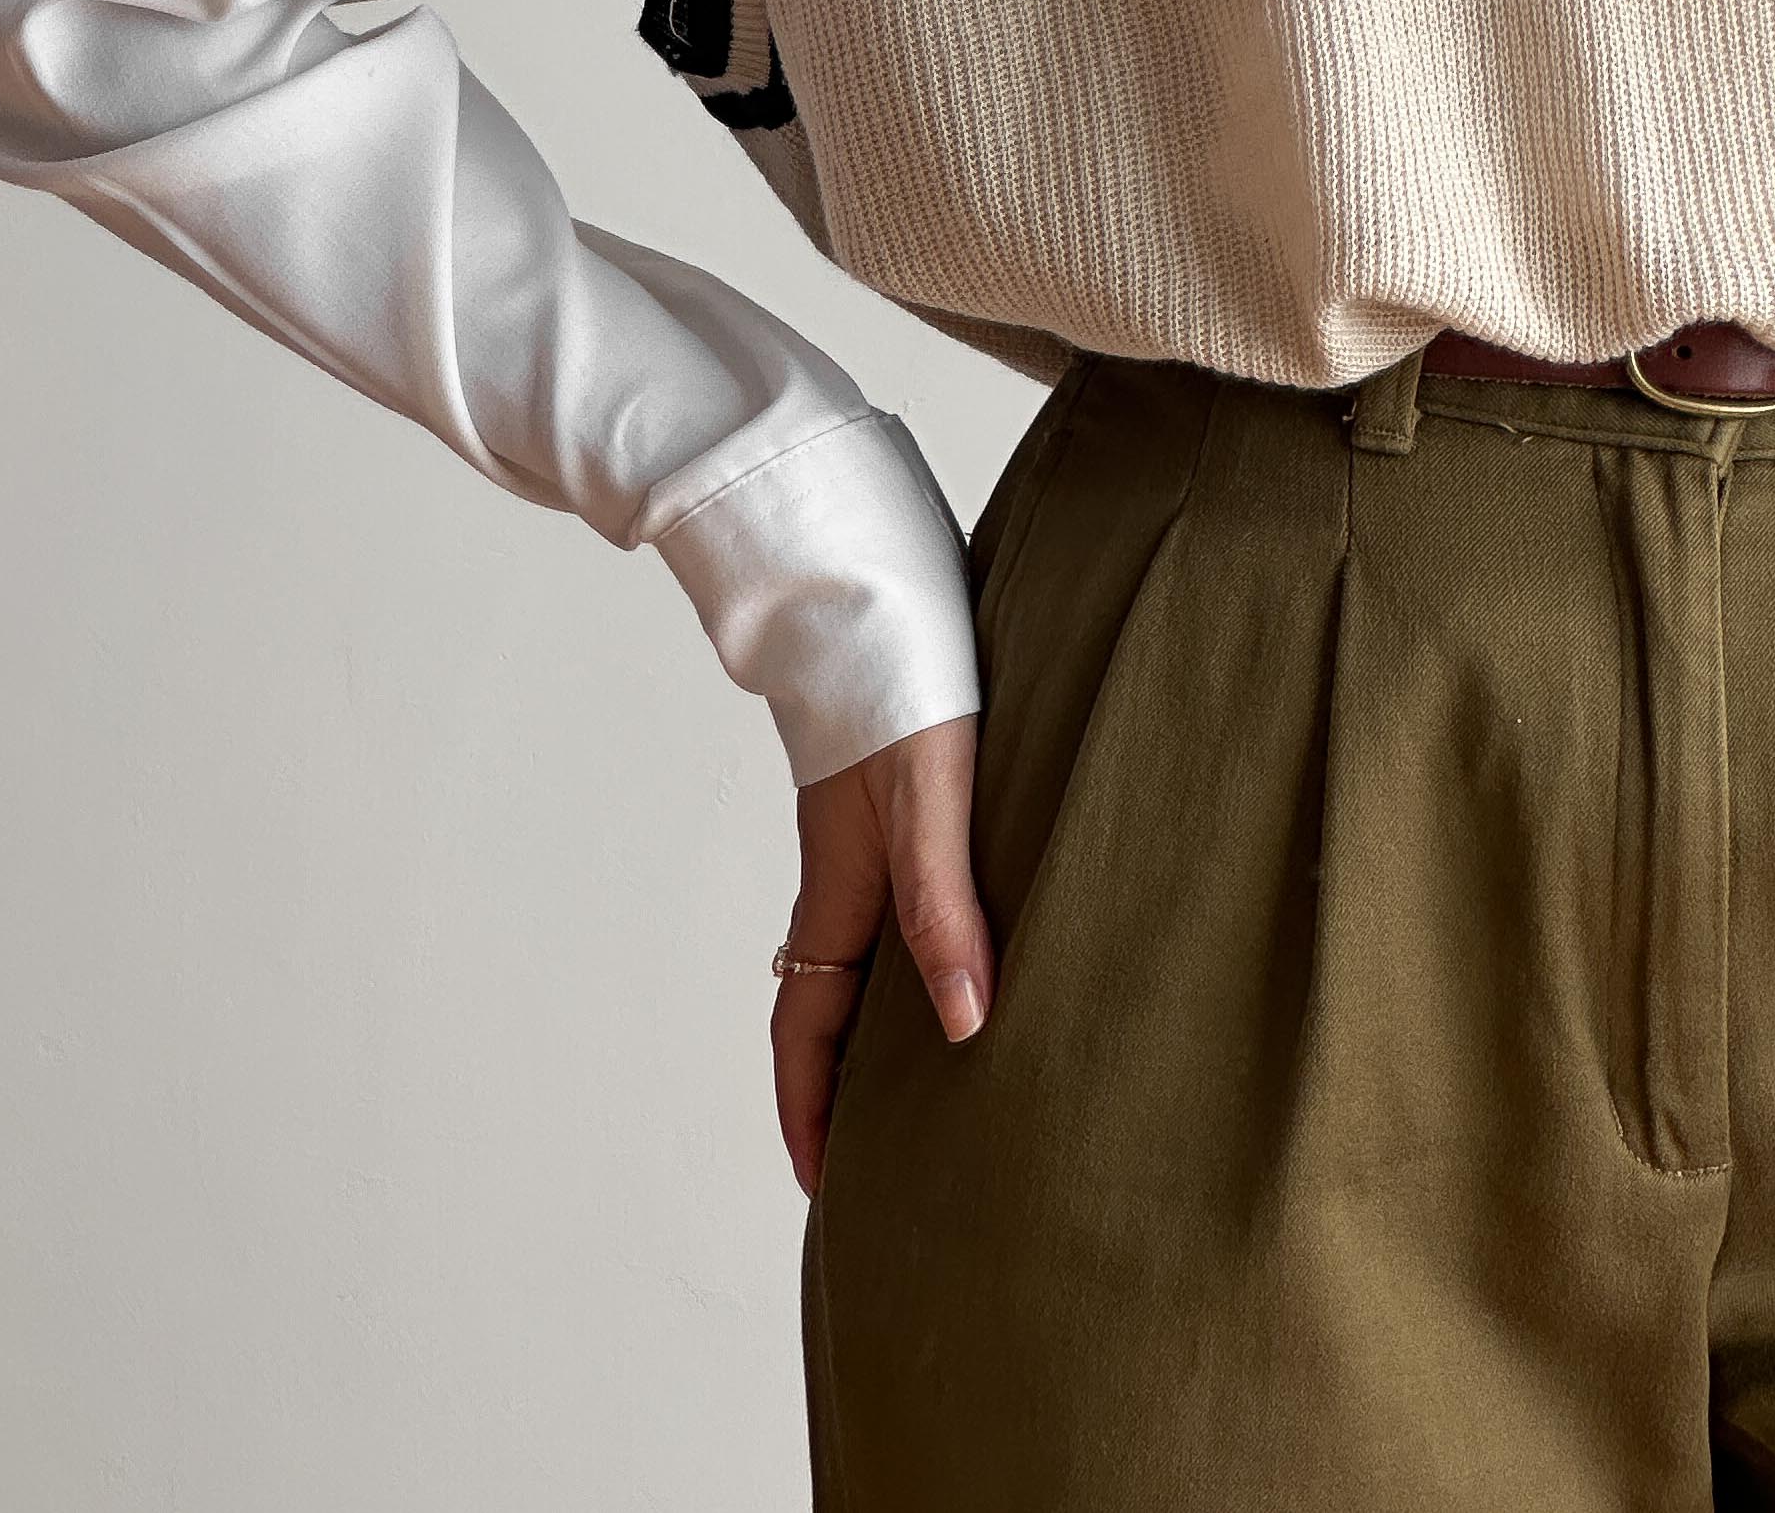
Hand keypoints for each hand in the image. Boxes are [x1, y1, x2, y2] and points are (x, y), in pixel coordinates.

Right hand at [772, 712, 988, 1198]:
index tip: (824, 1184)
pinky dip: (921, 948)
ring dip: (885, 1017)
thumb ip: (943, 908)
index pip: (806, 1028)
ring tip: (934, 1071)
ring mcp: (868, 839)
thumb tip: (964, 1027)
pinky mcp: (901, 801)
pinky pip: (898, 902)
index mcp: (838, 892)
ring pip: (867, 952)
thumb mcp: (931, 803)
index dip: (810, 1109)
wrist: (874, 590)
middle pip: (832, 1003)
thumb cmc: (903, 687)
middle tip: (884, 1156)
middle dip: (845, 1083)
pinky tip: (968, 946)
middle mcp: (845, 875)